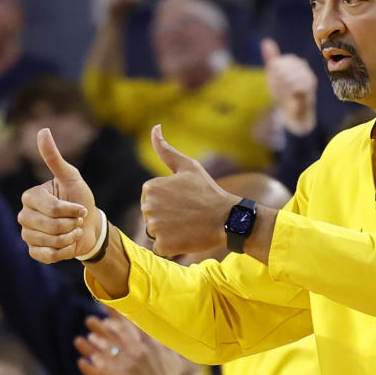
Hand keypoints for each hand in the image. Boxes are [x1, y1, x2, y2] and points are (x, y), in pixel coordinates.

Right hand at [19, 128, 98, 262]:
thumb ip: (54, 158)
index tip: (80, 207)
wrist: (88, 225)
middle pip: (50, 226)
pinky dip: (63, 252)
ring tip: (73, 231)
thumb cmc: (79, 198)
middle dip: (71, 224)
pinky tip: (68, 244)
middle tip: (76, 220)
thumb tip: (42, 131)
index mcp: (30, 197)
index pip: (52, 208)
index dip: (71, 210)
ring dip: (69, 238)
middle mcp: (24, 215)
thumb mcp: (71, 177)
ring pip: (49, 242)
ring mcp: (27, 234)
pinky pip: (46, 256)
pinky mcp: (33, 251)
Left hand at [75, 315, 186, 374]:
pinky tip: (81, 361)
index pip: (127, 326)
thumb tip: (156, 332)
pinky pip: (97, 373)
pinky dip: (88, 367)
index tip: (105, 303)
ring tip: (79, 340)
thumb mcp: (170, 355)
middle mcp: (130, 354)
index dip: (115, 314)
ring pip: (101, 352)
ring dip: (89, 346)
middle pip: (111, 336)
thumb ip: (160, 343)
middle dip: (98, 327)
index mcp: (143, 346)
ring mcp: (120, 368)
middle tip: (89, 320)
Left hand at [140, 126, 237, 256]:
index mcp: (150, 187)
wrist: (227, 218)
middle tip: (188, 213)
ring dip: (169, 231)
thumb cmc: (208, 191)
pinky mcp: (163, 244)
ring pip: (155, 231)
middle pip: (151, 216)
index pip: (151, 199)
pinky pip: (161, 247)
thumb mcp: (188, 166)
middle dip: (166, 216)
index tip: (184, 200)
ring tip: (188, 224)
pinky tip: (187, 236)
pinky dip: (173, 245)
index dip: (168, 201)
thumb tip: (155, 127)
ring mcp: (154, 227)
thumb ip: (166, 150)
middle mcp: (148, 206)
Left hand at [262, 38, 317, 134]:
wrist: (294, 114)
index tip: (274, 81)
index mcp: (295, 62)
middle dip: (278, 80)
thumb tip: (266, 41)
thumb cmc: (284, 93)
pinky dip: (292, 93)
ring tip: (283, 94)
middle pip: (284, 68)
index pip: (279, 62)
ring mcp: (309, 78)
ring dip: (283, 87)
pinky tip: (291, 96)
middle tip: (277, 89)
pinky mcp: (310, 91)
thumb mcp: (274, 76)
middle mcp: (304, 68)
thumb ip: (272, 59)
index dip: (274, 73)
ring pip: (290, 77)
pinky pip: (299, 87)